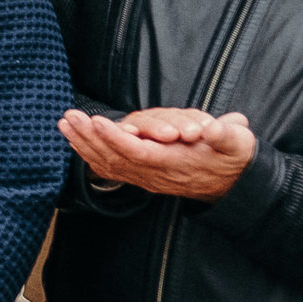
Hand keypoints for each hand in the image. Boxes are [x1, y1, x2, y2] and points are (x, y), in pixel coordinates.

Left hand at [59, 106, 256, 199]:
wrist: (234, 184)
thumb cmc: (233, 155)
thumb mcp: (237, 143)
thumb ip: (226, 134)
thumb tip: (215, 127)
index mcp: (177, 162)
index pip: (139, 152)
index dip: (116, 138)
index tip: (97, 121)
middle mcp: (157, 173)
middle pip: (117, 158)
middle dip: (90, 137)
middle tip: (70, 117)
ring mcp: (148, 178)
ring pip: (109, 163)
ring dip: (84, 144)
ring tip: (64, 124)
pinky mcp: (144, 177)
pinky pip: (111, 168)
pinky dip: (90, 155)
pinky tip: (74, 142)